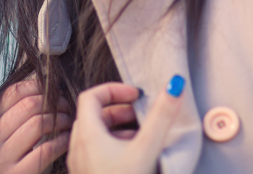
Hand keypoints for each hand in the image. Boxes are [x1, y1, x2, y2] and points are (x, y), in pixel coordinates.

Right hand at [0, 78, 71, 173]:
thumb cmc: (3, 160)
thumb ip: (12, 112)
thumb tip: (40, 81)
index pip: (13, 92)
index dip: (37, 86)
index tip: (53, 88)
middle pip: (28, 105)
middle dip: (53, 101)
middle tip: (65, 105)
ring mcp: (1, 158)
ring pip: (38, 124)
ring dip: (60, 119)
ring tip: (68, 120)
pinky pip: (45, 150)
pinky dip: (61, 141)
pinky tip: (67, 139)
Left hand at [67, 76, 184, 173]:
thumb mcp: (146, 149)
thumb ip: (161, 117)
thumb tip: (173, 87)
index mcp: (88, 135)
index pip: (91, 96)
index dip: (114, 89)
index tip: (135, 94)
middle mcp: (79, 148)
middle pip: (93, 114)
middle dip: (119, 108)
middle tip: (141, 112)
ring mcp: (81, 166)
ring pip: (95, 134)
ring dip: (117, 127)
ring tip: (141, 133)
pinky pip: (96, 152)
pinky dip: (114, 145)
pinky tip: (135, 157)